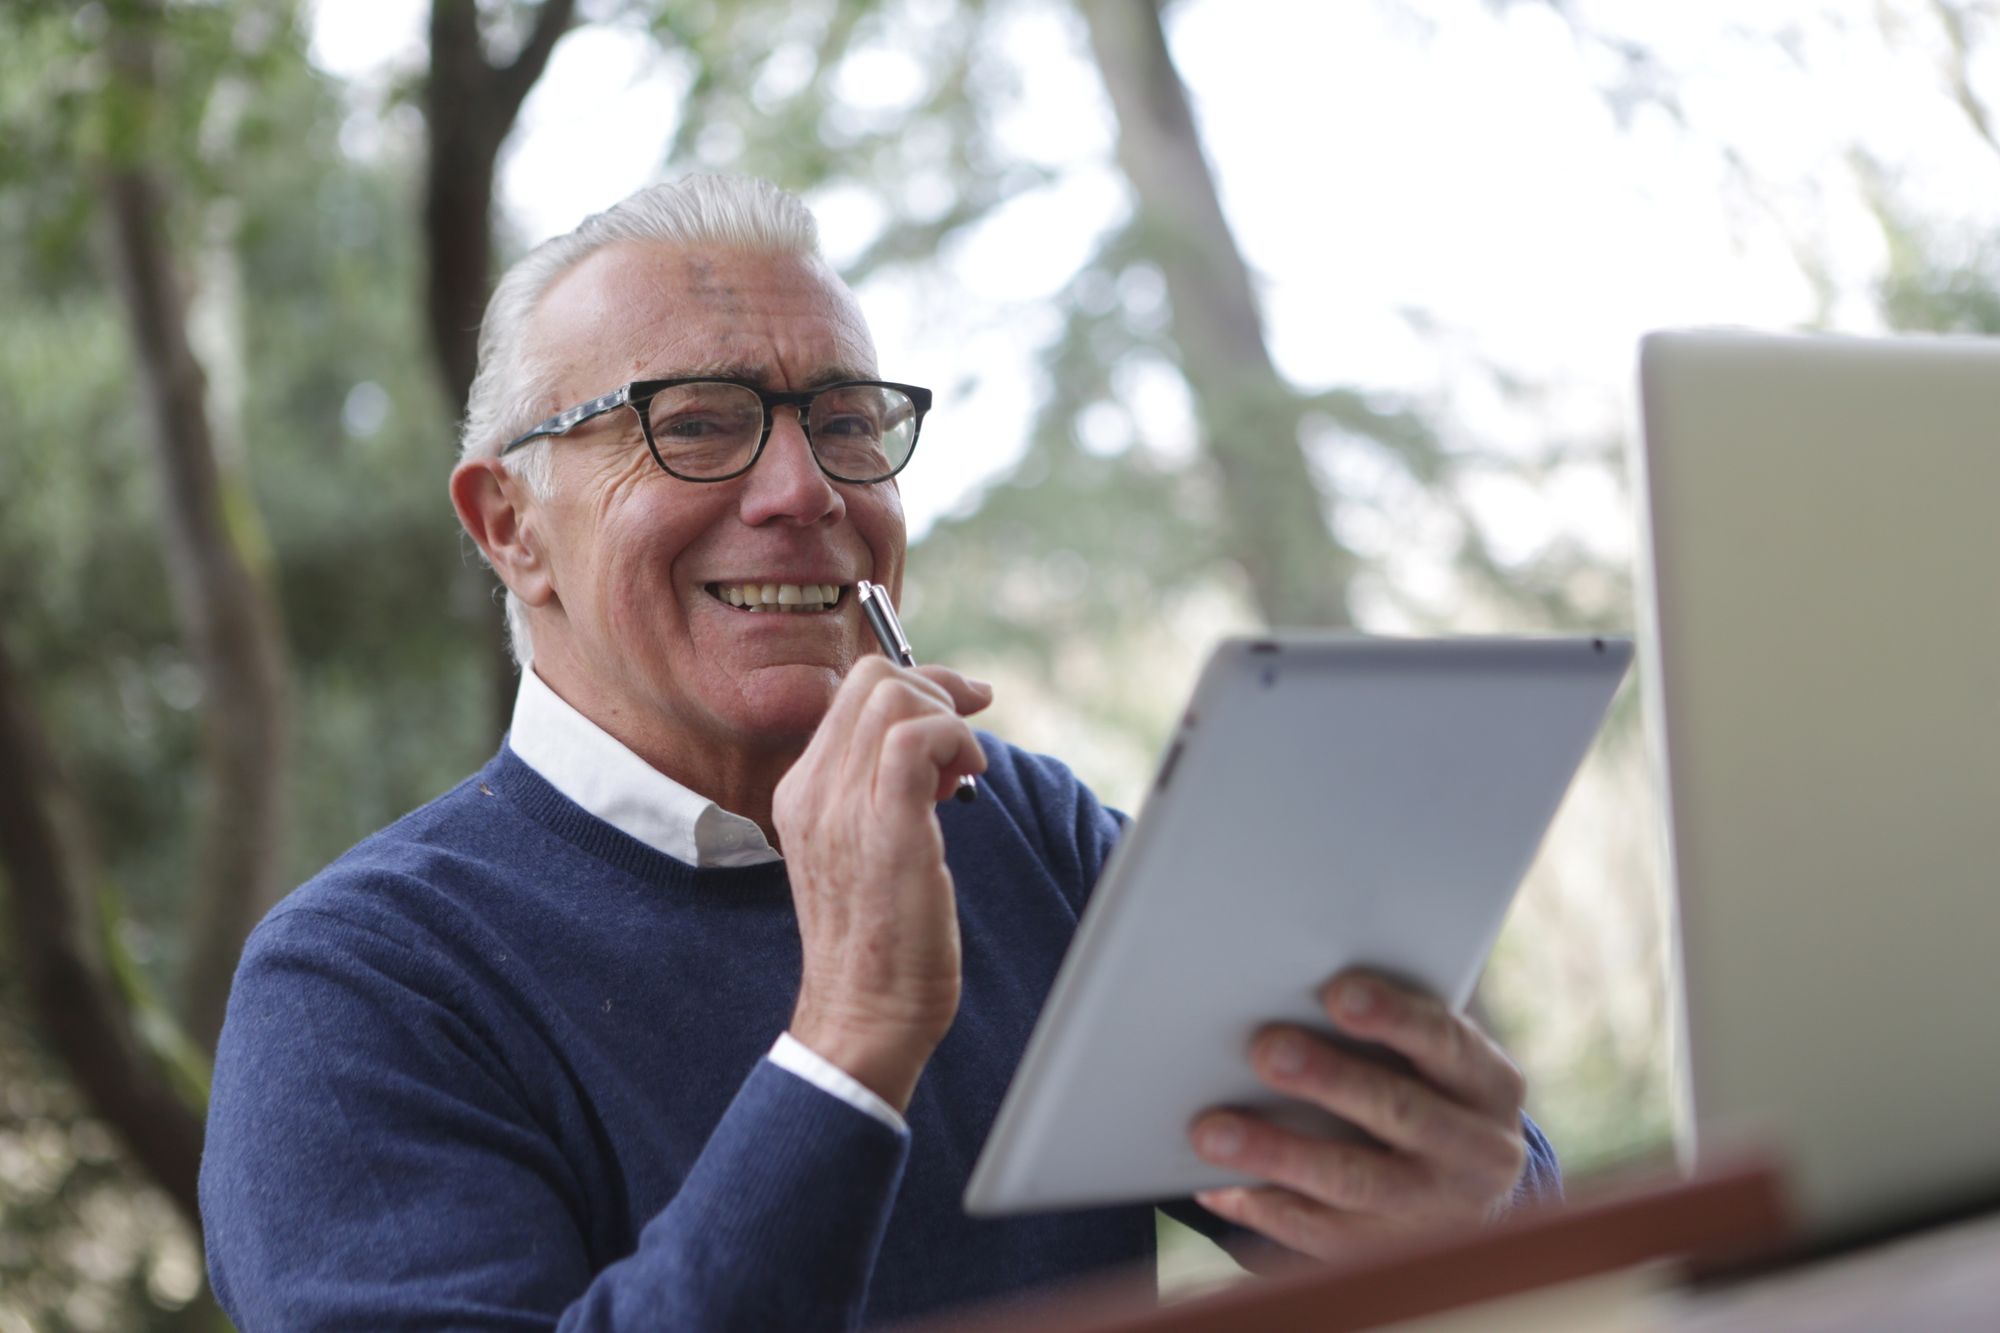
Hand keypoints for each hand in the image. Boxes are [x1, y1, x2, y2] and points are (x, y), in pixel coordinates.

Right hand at [775, 657, 990, 1112]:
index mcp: (802, 792)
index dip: (916, 688)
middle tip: (966, 744)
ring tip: (963, 774)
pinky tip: (968, 778)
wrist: (866, 1014)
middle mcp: (812, 791)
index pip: (851, 693)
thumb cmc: (881, 943)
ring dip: (946, 720)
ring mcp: (841, 807)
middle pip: (870, 679)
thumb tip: (936, 750)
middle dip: (935, 691)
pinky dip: (954, 740)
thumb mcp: (865, 851)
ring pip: (891, 698)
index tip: (960, 713)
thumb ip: (882, 795)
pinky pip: (915, 739)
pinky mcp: (885, 827)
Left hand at [1189, 971, 1529, 1259]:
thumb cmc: (1427, 1090)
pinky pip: (1324, 1235)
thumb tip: (1293, 996)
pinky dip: (1265, 1207)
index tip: (1337, 994)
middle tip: (1265, 1050)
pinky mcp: (1393, 1253)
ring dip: (1278, 1153)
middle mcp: (1478, 1150)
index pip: (1444, 1041)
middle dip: (1329, 1080)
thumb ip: (1390, 1032)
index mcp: (1488, 1083)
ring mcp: (1438, 1209)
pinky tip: (1216, 1185)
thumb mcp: (1437, 1062)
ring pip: (1355, 1181)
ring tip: (1212, 1132)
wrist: (1470, 1190)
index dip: (1393, 1017)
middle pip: (1400, 1111)